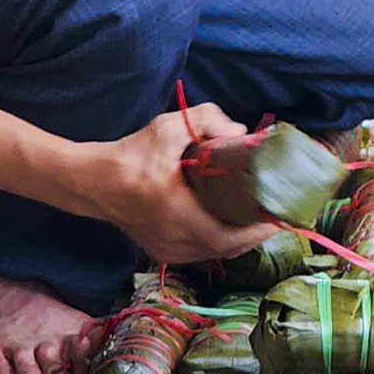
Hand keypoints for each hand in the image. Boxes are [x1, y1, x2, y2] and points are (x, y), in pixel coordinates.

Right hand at [76, 104, 282, 264]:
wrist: (92, 182)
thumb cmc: (130, 155)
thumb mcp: (167, 128)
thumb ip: (207, 119)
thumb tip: (240, 132)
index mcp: (175, 214)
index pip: (227, 238)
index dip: (258, 231)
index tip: (281, 215)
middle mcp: (173, 240)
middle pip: (228, 249)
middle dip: (257, 234)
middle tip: (279, 212)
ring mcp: (167, 250)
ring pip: (217, 253)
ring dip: (242, 239)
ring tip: (263, 217)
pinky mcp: (164, 251)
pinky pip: (204, 252)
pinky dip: (224, 241)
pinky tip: (238, 225)